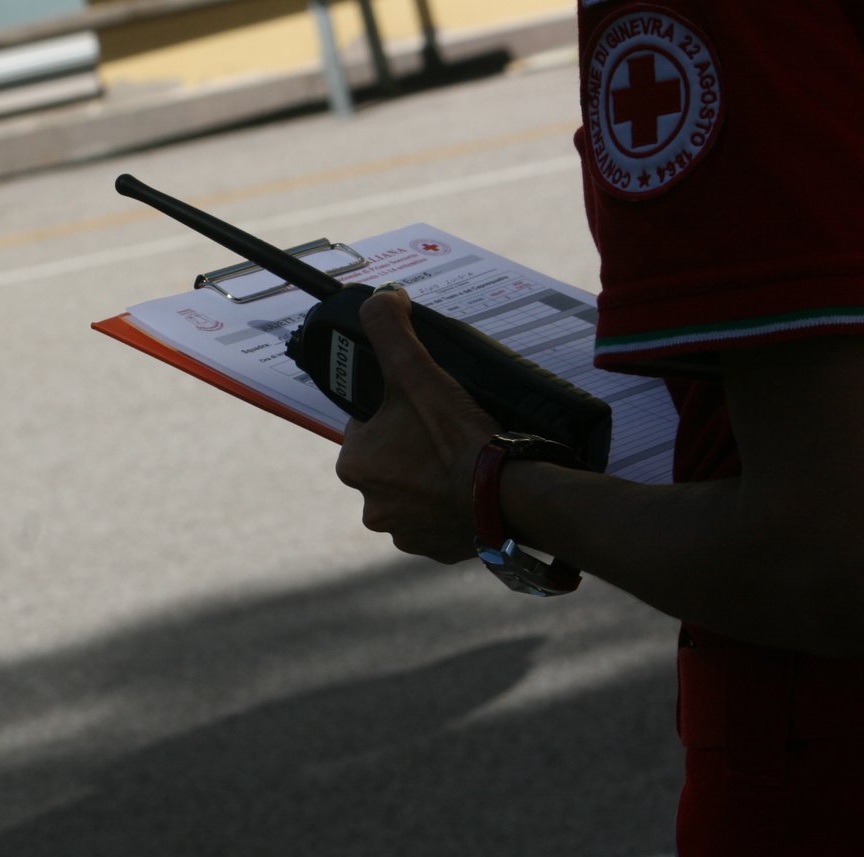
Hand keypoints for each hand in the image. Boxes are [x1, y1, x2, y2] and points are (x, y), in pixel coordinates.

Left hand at [334, 285, 499, 562]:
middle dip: (415, 447)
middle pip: (392, 462)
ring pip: (416, 494)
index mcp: (354, 465)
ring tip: (465, 459)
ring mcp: (404, 534)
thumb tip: (382, 298)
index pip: (368, 427)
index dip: (396, 412)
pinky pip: (440, 522)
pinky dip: (454, 507)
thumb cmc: (457, 437)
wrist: (508, 498)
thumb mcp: (417, 371)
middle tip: (452, 432)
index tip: (426, 407)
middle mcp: (371, 507)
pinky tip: (474, 490)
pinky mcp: (436, 551)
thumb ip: (391, 329)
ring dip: (433, 479)